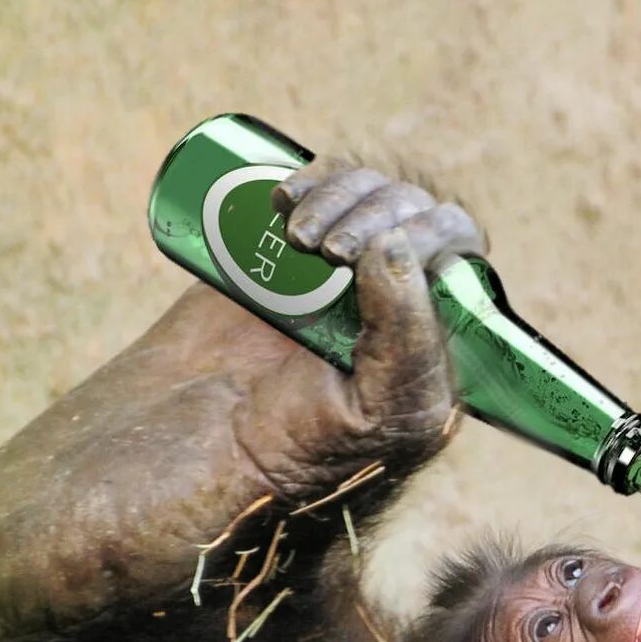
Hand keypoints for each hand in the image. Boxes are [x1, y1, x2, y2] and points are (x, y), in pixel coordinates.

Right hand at [226, 163, 484, 498]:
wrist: (180, 463)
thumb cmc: (292, 456)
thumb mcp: (377, 414)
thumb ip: (408, 341)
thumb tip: (399, 246)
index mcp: (437, 346)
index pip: (461, 256)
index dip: (421, 236)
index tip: (355, 257)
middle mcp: (399, 308)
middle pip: (421, 213)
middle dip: (377, 210)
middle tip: (322, 251)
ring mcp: (342, 280)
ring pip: (376, 193)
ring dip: (343, 191)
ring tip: (296, 236)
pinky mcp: (285, 261)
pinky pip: (325, 193)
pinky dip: (313, 178)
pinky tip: (283, 197)